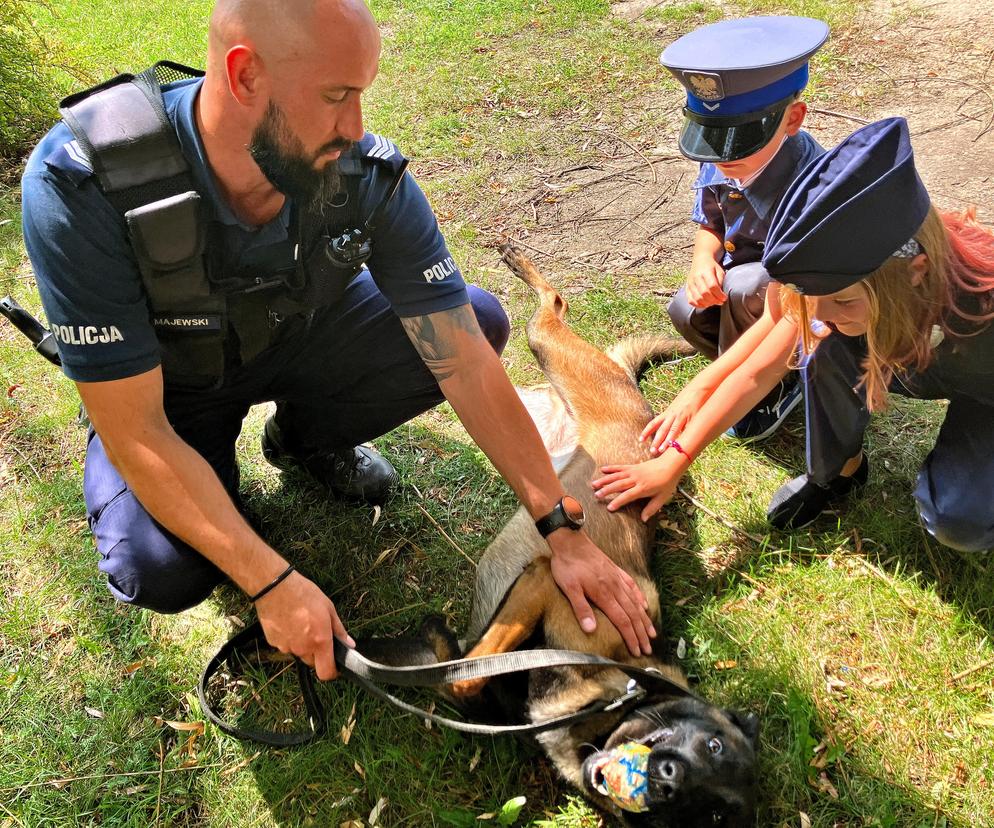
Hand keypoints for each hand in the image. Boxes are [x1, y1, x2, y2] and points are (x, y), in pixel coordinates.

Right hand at [254, 571, 354, 680]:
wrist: (275, 587)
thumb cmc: (304, 594)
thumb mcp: (329, 608)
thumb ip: (339, 630)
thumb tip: (349, 644)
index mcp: (320, 641)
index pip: (326, 672)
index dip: (332, 672)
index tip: (335, 665)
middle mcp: (303, 648)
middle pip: (312, 662)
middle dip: (317, 653)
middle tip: (317, 634)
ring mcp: (286, 647)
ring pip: (298, 653)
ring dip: (302, 644)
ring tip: (300, 623)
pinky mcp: (273, 642)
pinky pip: (285, 646)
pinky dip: (288, 638)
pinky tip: (288, 622)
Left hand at [546, 529, 654, 656]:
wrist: (570, 540)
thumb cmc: (567, 565)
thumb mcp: (569, 588)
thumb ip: (581, 608)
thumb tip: (591, 630)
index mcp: (604, 594)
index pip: (622, 621)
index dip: (631, 637)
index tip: (637, 651)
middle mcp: (615, 587)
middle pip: (633, 614)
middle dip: (641, 633)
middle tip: (648, 649)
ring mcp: (617, 578)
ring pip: (635, 602)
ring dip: (644, 619)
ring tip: (652, 632)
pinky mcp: (615, 570)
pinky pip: (632, 586)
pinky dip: (640, 597)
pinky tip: (644, 605)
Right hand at [592, 459, 680, 521]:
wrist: (670, 465)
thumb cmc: (667, 482)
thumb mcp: (662, 498)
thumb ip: (652, 508)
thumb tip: (643, 520)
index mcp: (643, 488)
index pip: (628, 496)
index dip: (618, 502)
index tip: (609, 508)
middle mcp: (636, 479)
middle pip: (619, 485)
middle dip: (606, 490)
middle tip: (596, 496)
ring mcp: (633, 472)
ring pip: (616, 476)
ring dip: (604, 480)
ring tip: (594, 484)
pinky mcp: (633, 467)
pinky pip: (620, 467)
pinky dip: (611, 468)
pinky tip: (602, 470)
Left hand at [640, 385, 709, 454]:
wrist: (699, 388)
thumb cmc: (687, 399)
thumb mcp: (676, 408)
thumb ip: (671, 418)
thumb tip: (668, 432)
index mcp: (668, 412)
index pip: (654, 423)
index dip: (646, 432)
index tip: (640, 440)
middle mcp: (673, 414)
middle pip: (662, 429)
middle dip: (656, 441)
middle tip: (651, 451)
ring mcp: (683, 416)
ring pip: (673, 430)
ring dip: (667, 441)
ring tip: (662, 450)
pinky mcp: (693, 417)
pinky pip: (688, 429)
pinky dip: (686, 437)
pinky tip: (684, 445)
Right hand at [686, 259, 725, 307]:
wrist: (700, 260)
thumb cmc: (712, 267)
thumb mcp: (720, 271)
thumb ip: (720, 282)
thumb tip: (721, 294)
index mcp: (706, 271)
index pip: (712, 286)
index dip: (719, 294)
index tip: (724, 298)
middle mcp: (696, 277)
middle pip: (704, 293)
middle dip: (714, 300)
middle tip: (720, 301)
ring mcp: (690, 283)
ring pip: (697, 298)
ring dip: (707, 304)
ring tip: (713, 303)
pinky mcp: (687, 288)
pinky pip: (690, 300)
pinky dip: (698, 305)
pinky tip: (705, 304)